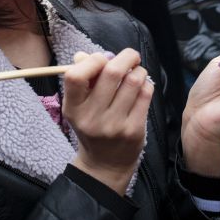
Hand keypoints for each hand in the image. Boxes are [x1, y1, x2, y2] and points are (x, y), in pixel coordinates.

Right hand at [62, 49, 153, 194]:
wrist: (105, 164)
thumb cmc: (92, 126)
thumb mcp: (78, 105)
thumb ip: (82, 78)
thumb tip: (86, 55)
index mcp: (73, 108)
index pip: (75, 76)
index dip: (92, 60)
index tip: (102, 60)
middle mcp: (92, 117)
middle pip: (111, 72)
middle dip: (125, 57)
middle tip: (130, 56)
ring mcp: (114, 125)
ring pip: (133, 81)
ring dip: (139, 70)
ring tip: (137, 72)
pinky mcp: (133, 130)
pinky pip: (145, 95)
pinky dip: (146, 84)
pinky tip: (142, 87)